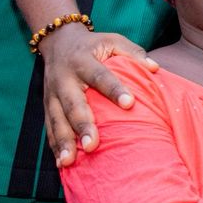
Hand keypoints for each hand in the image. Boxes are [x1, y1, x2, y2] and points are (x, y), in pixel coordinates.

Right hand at [37, 23, 156, 165]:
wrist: (58, 41)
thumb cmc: (94, 45)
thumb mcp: (113, 40)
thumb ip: (134, 52)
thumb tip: (155, 68)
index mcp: (83, 61)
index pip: (100, 76)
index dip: (114, 89)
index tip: (129, 104)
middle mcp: (64, 79)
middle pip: (73, 104)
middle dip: (82, 125)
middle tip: (93, 144)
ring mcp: (52, 94)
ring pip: (56, 120)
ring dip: (63, 142)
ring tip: (69, 161)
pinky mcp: (46, 105)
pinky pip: (49, 127)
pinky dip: (54, 145)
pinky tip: (61, 163)